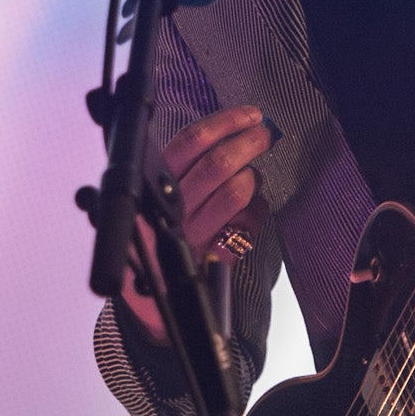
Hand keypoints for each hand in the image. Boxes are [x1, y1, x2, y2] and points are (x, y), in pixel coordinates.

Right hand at [118, 104, 275, 346]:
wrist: (150, 300)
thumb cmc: (158, 236)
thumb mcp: (157, 198)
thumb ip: (184, 168)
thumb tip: (228, 131)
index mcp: (155, 185)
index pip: (189, 142)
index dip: (223, 123)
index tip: (249, 114)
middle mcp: (173, 208)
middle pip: (217, 164)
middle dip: (248, 143)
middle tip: (264, 135)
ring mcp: (194, 234)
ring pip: (235, 192)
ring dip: (252, 179)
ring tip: (252, 177)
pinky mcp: (212, 258)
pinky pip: (247, 226)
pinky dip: (258, 213)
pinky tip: (254, 211)